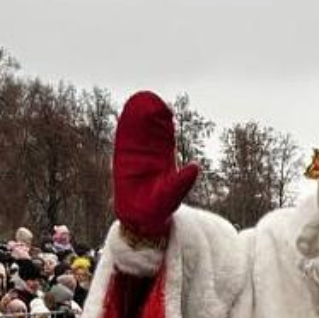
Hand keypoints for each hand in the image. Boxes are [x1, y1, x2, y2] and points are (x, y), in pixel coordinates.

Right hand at [113, 91, 200, 241]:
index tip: (166, 110)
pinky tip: (124, 114)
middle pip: (150, 130)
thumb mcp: (172, 195)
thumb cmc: (158, 208)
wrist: (139, 218)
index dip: (164, 123)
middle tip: (151, 99)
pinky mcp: (122, 159)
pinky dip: (124, 128)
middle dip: (150, 114)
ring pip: (136, 133)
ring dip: (136, 117)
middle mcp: (150, 154)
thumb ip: (182, 182)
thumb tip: (196, 167)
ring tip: (137, 100)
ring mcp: (135, 155)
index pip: (165, 137)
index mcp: (165, 159)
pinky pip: (123, 141)